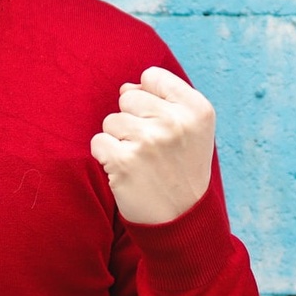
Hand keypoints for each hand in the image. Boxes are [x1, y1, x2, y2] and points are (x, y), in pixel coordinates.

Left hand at [90, 67, 214, 224]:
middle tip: (151, 148)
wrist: (182, 219)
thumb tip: (126, 88)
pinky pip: (98, 142)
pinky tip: (126, 171)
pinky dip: (106, 157)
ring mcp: (149, 141)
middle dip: (132, 120)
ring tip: (141, 161)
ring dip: (119, 140)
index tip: (161, 123)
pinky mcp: (124, 162)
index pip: (152, 76)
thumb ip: (164, 100)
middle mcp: (175, 122)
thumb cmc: (182, 167)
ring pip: (111, 121)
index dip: (150, 98)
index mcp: (197, 109)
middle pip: (128, 98)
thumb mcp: (191, 129)